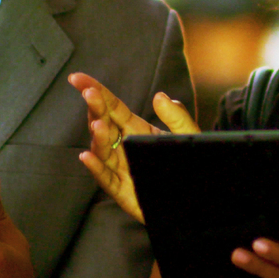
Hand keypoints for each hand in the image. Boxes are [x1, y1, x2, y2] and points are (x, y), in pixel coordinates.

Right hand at [71, 72, 196, 222]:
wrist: (200, 199)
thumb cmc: (192, 164)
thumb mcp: (189, 137)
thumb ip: (177, 118)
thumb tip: (159, 96)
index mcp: (137, 130)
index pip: (112, 107)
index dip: (96, 93)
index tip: (78, 78)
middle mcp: (124, 147)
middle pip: (103, 124)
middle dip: (95, 108)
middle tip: (89, 93)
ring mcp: (121, 169)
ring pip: (103, 151)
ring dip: (98, 137)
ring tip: (99, 124)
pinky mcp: (124, 192)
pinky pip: (106, 179)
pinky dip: (96, 168)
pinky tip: (87, 157)